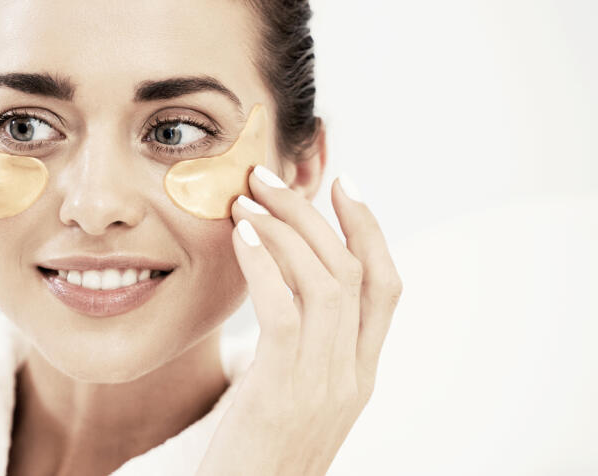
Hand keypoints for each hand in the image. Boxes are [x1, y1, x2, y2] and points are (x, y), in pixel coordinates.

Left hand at [196, 166, 402, 475]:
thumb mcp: (297, 396)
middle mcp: (354, 373)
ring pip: (327, 282)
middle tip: (269, 179)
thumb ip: (306, 349)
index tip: (343, 184)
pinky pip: (286, 312)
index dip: (370, 228)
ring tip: (245, 200)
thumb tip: (285, 286)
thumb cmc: (260, 453)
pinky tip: (242, 237)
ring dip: (285, 230)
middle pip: (354, 271)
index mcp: (362, 372)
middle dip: (313, 214)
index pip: (387, 285)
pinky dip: (267, 265)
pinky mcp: (285, 392)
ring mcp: (325, 384)